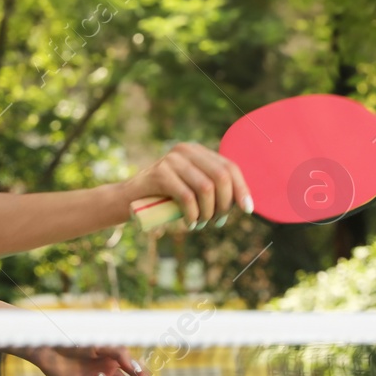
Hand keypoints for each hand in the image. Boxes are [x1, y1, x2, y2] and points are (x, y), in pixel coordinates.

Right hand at [122, 141, 251, 227]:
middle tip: (217, 222)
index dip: (242, 188)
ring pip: (206, 188)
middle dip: (225, 204)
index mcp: (197, 151)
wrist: (127, 200)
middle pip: (221, 176)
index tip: (248, 210)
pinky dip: (193, 215)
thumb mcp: (190, 189)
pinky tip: (190, 223)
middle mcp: (185, 150)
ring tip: (202, 224)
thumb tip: (243, 203)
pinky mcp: (159, 174)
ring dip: (209, 212)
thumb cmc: (164, 198)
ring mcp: (171, 160)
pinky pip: (187, 197)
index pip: (229, 166)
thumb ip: (211, 188)